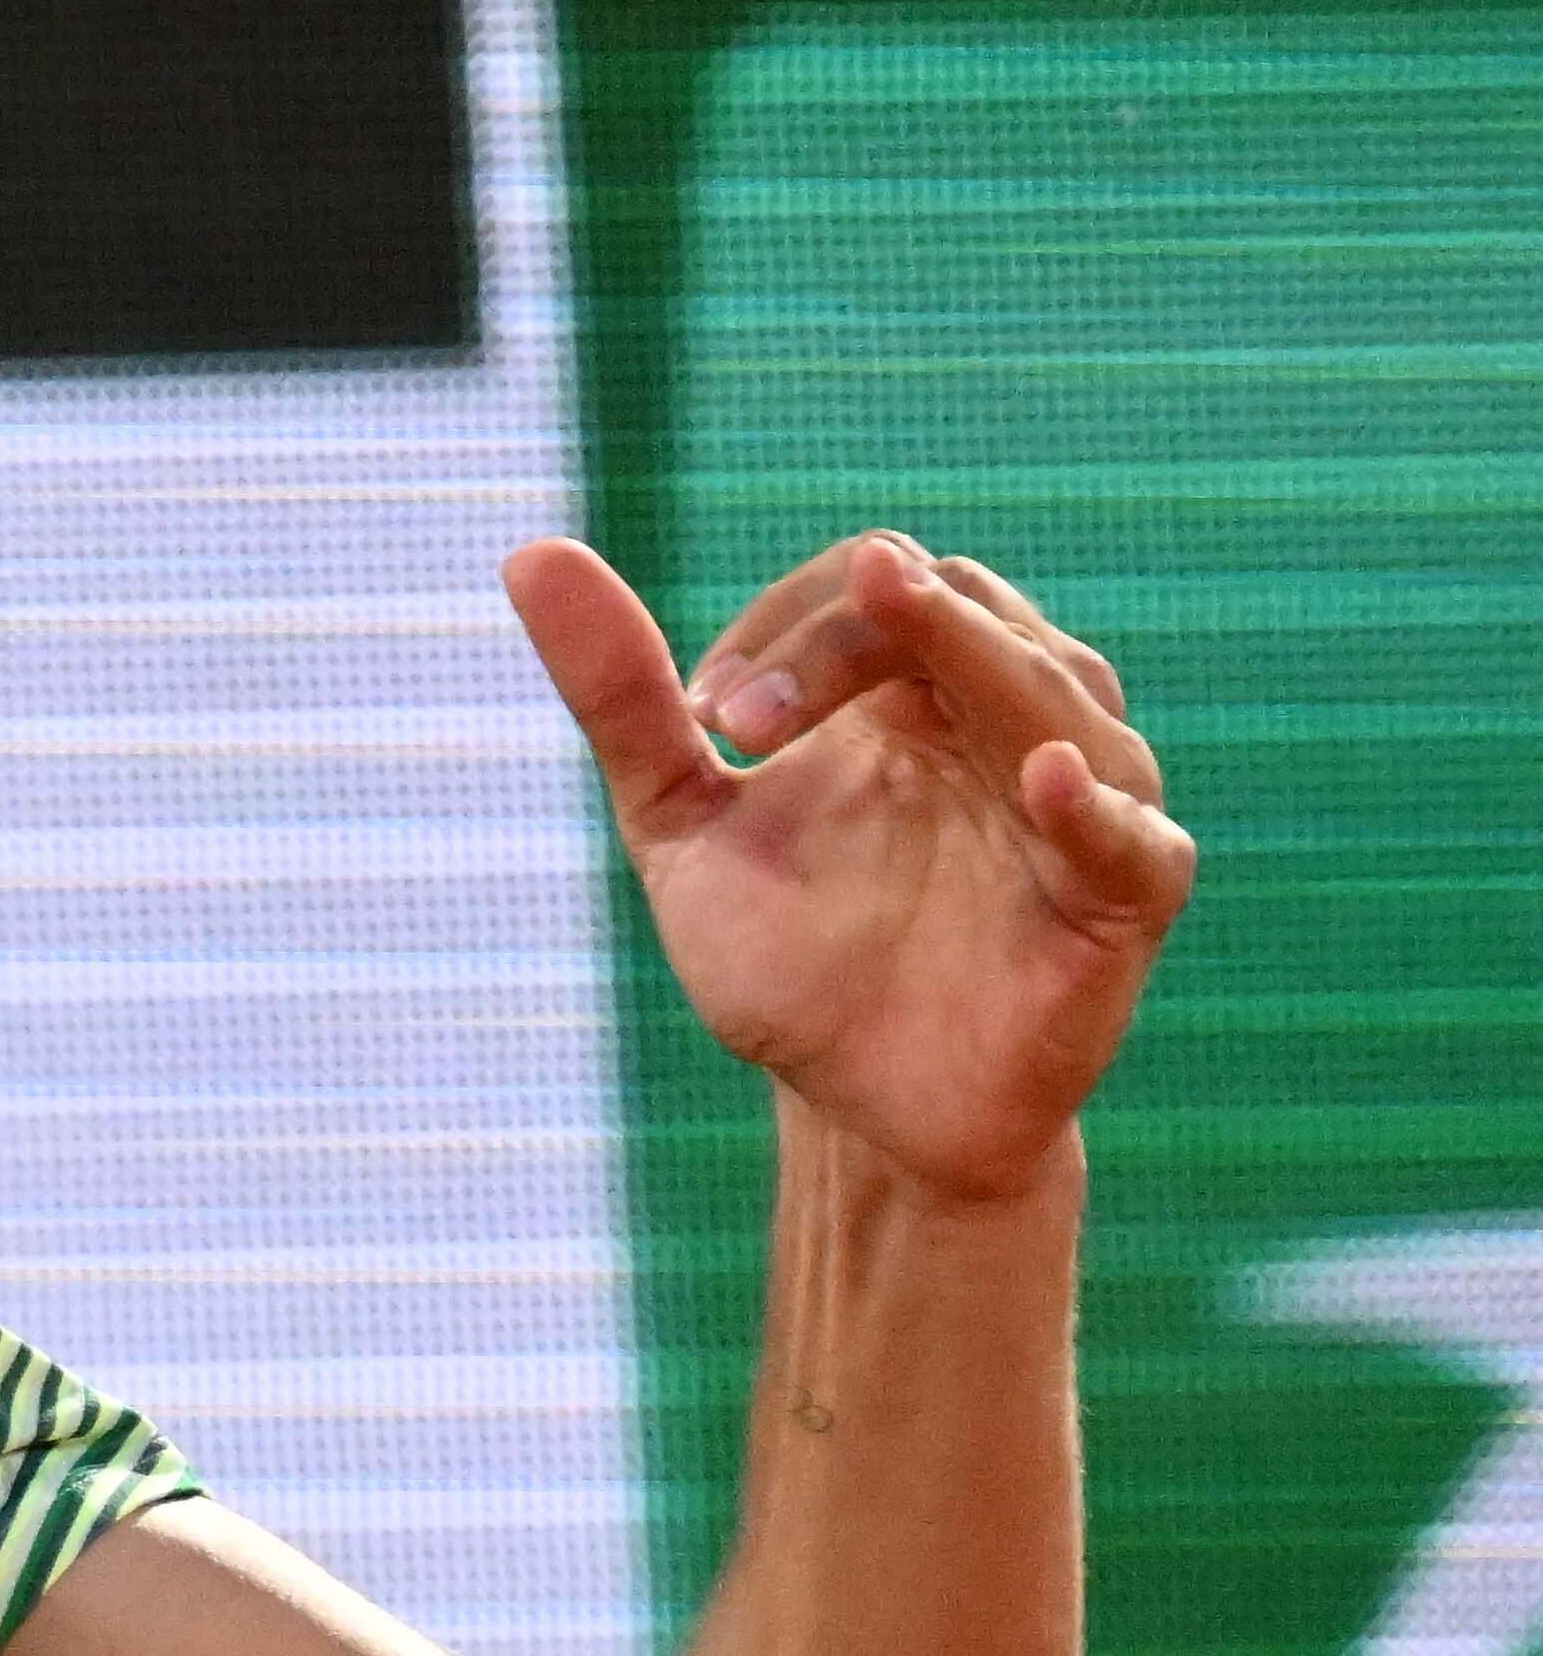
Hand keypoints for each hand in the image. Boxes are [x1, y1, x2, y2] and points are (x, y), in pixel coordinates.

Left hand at [504, 529, 1194, 1202]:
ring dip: (974, 656)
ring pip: (1054, 689)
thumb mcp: (683, 822)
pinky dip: (1086, 802)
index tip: (706, 716)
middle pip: (963, 608)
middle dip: (857, 634)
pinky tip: (1040, 773)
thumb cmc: (788, 957)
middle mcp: (1012, 715)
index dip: (794, 622)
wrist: (857, 1103)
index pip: (879, 581)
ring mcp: (1084, 797)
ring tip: (906, 616)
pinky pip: (1127, 835)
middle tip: (738, 720)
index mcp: (917, 686)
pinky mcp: (1124, 896)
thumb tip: (527, 552)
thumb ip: (621, 700)